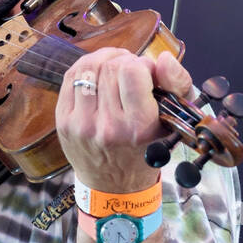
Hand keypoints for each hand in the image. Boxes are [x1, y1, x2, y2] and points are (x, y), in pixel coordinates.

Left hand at [55, 47, 192, 191]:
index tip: (147, 75)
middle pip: (111, 66)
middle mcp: (108, 127)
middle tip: (131, 73)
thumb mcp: (174, 120)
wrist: (114, 185)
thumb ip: (178, 84)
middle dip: (124, 61)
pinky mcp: (64, 121)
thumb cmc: (146, 148)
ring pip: (89, 67)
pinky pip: (71, 77)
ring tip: (114, 69)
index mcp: (139, 127)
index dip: (143, 64)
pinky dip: (86, 68)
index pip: (133, 70)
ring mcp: (82, 124)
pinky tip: (97, 74)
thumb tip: (162, 58)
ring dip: (104, 60)